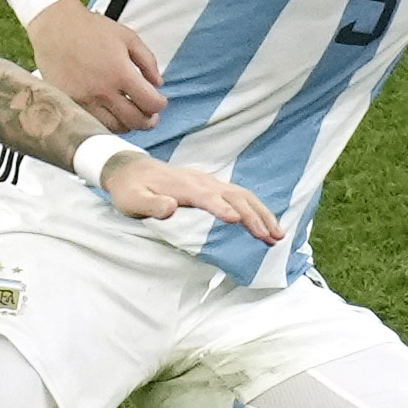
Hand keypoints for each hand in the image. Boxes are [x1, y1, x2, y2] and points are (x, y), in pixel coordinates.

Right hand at [27, 0, 167, 132]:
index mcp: (120, 73)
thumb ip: (148, 61)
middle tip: (150, 116)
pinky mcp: (70, 104)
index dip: (160, 105)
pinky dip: (107, 122)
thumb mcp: (128, 37)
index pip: (150, 103)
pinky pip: (94, 123)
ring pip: (114, 127)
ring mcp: (85, 100)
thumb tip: (158, 82)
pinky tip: (111, 113)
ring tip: (130, 114)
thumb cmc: (90, 29)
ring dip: (127, 124)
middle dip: (148, 121)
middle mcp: (103, 91)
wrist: (55, 28)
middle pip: (135, 121)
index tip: (159, 101)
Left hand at [104, 150, 280, 243]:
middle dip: (255, 217)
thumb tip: (170, 207)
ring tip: (278, 234)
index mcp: (184, 187)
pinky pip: (239, 194)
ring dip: (262, 213)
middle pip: (235, 196)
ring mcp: (209, 182)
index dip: (223, 208)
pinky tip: (266, 221)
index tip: (238, 222)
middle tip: (271, 238)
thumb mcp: (133, 200)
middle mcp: (202, 182)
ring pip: (243, 194)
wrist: (130, 169)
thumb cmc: (130, 190)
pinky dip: (256, 207)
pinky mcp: (211, 185)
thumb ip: (151, 205)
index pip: (209, 197)